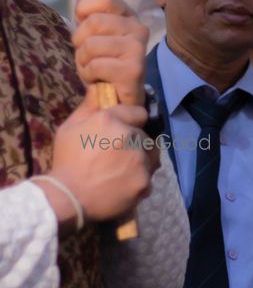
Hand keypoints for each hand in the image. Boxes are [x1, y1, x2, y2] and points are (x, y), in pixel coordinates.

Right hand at [46, 93, 155, 222]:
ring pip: (151, 156)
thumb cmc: (66, 161)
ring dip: (141, 161)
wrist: (67, 198)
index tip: (123, 130)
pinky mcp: (144, 182)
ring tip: (122, 171)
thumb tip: (100, 89)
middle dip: (135, 143)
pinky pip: (148, 178)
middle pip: (145, 136)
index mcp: (111, 119)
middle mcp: (130, 136)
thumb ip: (89, 107)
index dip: (131, 121)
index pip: (139, 112)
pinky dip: (139, 181)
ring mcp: (139, 160)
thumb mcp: (70, 128)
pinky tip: (123, 185)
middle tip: (119, 155)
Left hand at [72, 0, 148, 104]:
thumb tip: (80, 2)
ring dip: (83, 61)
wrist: (119, 97)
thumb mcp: (94, 35)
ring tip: (92, 68)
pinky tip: (98, 80)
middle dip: (80, 41)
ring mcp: (138, 49)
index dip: (85, 9)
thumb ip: (89, 17)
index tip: (84, 25)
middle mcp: (138, 28)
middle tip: (87, 54)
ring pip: (91, 45)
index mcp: (129, 16)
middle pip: (94, 21)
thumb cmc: (103, 63)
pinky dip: (89, 75)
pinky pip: (96, 65)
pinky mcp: (134, 70)